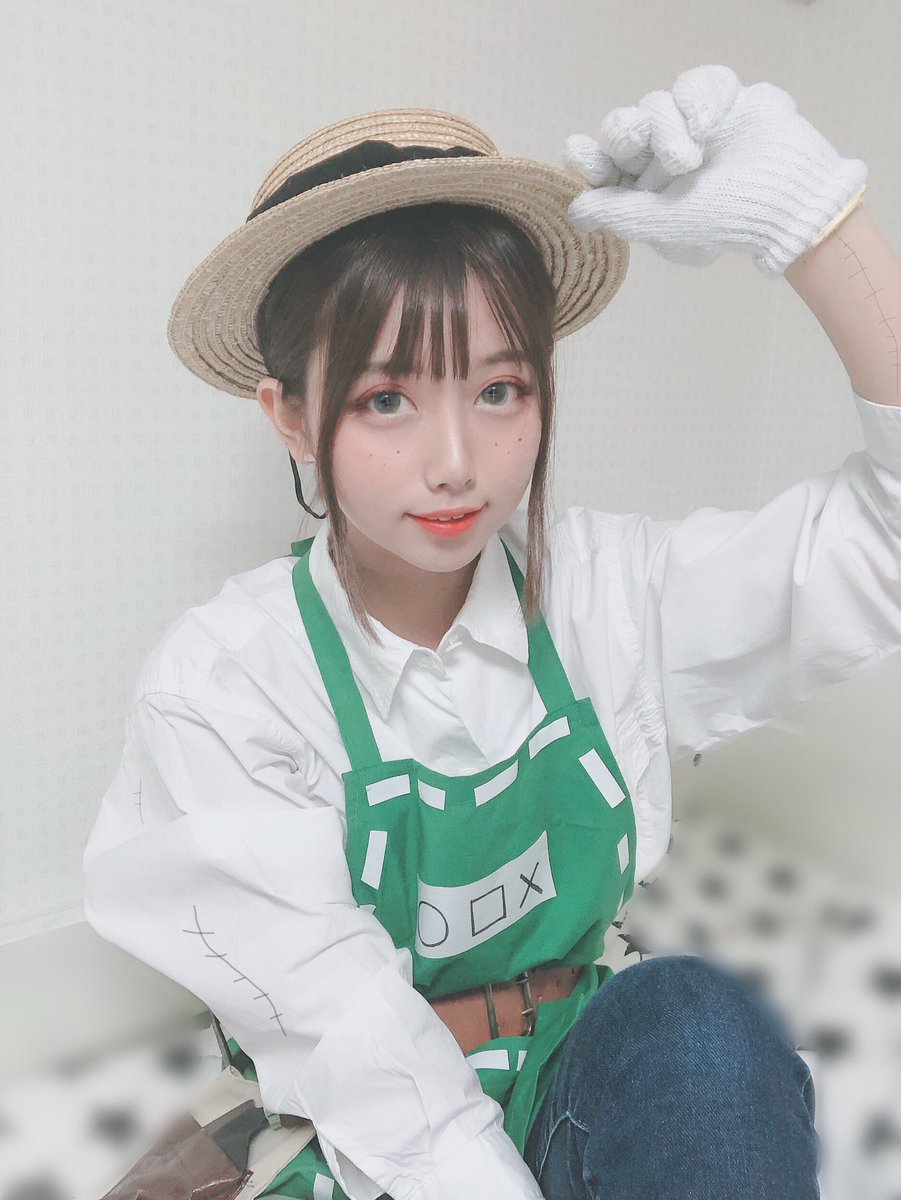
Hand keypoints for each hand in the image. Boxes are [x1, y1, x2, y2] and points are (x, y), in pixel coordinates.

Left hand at [564, 64, 867, 276]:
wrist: (788, 193)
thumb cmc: (726, 217)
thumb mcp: (663, 222)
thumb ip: (617, 212)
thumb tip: (575, 210)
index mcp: (646, 190)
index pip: (605, 167)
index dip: (589, 157)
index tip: (576, 149)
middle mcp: (663, 156)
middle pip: (624, 126)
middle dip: (624, 130)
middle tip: (632, 137)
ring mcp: (691, 126)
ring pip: (656, 102)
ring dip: (668, 127)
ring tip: (691, 157)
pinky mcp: (719, 100)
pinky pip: (691, 83)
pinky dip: (699, 100)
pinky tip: (711, 124)